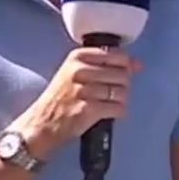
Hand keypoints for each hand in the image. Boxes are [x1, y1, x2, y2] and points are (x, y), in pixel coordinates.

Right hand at [11, 47, 141, 158]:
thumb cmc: (61, 98)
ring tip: (106, 104)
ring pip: (123, 92)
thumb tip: (137, 64)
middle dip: (122, 86)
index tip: (117, 76)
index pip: (118, 55)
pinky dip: (117, 113)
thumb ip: (107, 65)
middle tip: (109, 94)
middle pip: (123, 74)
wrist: (41, 124)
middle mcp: (79, 71)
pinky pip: (119, 108)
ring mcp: (84, 90)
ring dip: (120, 101)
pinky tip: (107, 113)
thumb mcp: (77, 73)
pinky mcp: (88, 110)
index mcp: (77, 57)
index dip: (124, 67)